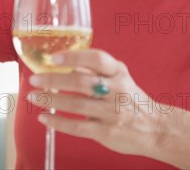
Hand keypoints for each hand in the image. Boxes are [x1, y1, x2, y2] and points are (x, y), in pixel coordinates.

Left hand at [27, 49, 165, 157]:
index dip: (74, 56)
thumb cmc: (130, 99)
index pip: (97, 59)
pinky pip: (78, 127)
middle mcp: (117, 90)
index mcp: (119, 72)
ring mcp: (112, 112)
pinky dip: (58, 122)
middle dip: (54, 79)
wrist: (156, 129)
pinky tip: (44, 118)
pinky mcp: (107, 132)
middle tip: (33, 79)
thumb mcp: (119, 78)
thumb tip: (64, 61)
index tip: (53, 58)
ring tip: (33, 96)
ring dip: (51, 99)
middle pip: (82, 82)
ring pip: (77, 104)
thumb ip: (94, 70)